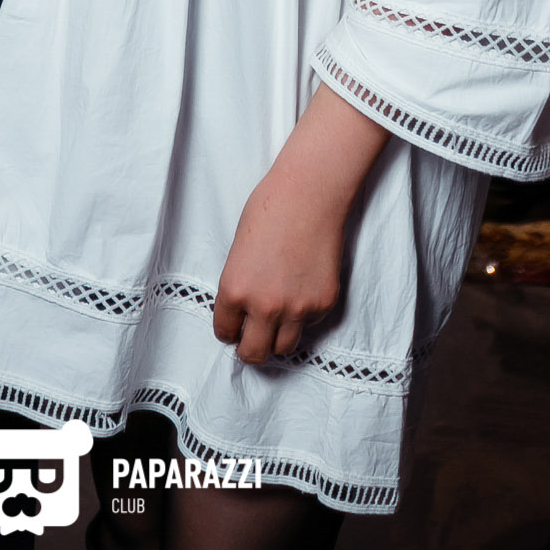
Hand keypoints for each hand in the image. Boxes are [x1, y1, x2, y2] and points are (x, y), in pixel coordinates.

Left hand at [213, 83, 388, 364]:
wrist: (309, 194)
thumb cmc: (270, 210)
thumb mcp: (239, 251)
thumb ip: (240, 286)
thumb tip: (245, 312)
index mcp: (234, 290)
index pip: (225, 332)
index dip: (229, 329)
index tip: (234, 327)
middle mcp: (264, 306)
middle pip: (254, 354)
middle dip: (250, 348)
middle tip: (253, 337)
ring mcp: (296, 309)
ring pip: (284, 348)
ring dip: (278, 337)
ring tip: (279, 318)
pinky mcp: (323, 304)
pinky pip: (310, 325)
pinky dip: (305, 315)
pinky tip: (303, 288)